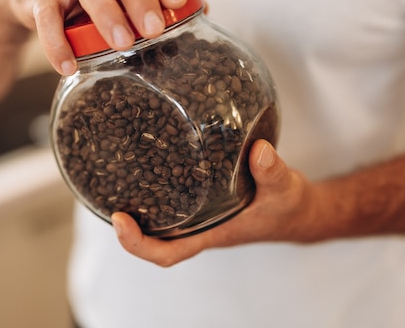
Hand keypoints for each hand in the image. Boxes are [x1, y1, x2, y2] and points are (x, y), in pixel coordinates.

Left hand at [111, 139, 323, 266]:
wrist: (297, 210)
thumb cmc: (288, 208)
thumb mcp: (285, 190)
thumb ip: (272, 172)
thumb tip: (258, 150)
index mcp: (213, 233)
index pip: (168, 254)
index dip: (139, 244)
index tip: (121, 220)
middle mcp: (199, 227)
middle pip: (153, 239)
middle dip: (126, 225)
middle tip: (107, 192)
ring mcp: (200, 215)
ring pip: (159, 220)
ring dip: (138, 206)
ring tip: (116, 175)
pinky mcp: (204, 200)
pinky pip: (172, 200)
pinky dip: (156, 188)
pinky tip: (149, 162)